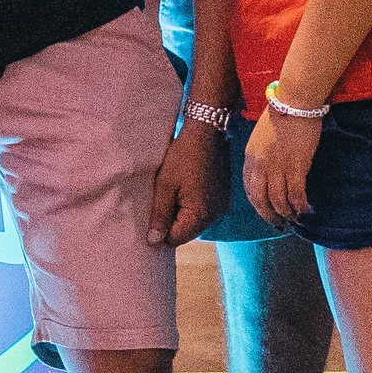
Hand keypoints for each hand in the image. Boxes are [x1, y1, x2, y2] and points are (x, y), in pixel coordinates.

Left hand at [149, 114, 228, 246]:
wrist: (207, 131)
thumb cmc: (183, 156)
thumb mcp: (165, 184)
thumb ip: (160, 214)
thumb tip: (154, 241)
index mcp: (201, 215)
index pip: (176, 239)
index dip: (160, 233)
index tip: (149, 217)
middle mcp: (215, 215)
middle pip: (186, 232)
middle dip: (171, 223)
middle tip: (158, 202)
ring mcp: (221, 206)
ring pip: (194, 222)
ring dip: (181, 214)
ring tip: (170, 194)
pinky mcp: (222, 197)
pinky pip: (203, 211)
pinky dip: (191, 206)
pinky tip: (183, 189)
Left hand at [241, 101, 320, 230]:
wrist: (295, 102)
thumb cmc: (281, 114)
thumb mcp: (261, 137)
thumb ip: (261, 155)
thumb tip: (268, 172)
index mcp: (250, 157)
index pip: (249, 189)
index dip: (258, 205)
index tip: (266, 211)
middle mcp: (260, 165)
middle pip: (261, 201)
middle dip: (270, 216)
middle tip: (279, 224)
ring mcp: (278, 167)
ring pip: (279, 201)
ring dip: (287, 214)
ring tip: (294, 218)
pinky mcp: (296, 166)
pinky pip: (296, 194)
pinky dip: (300, 205)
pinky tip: (306, 210)